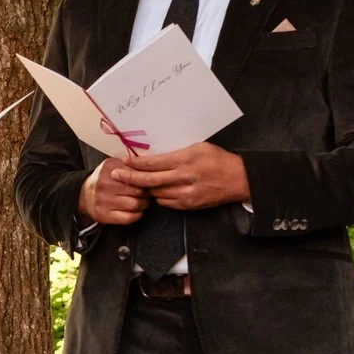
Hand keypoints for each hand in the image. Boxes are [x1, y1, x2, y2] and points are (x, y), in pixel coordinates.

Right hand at [78, 157, 150, 225]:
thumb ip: (130, 165)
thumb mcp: (114, 166)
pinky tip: (136, 211)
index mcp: (110, 168)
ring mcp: (104, 200)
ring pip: (135, 204)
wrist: (84, 195)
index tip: (150, 183)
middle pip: (138, 190)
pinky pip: (128, 218)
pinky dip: (136, 215)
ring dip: (143, 205)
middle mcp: (105, 183)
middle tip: (148, 194)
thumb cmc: (105, 179)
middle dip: (147, 193)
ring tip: (143, 202)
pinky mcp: (103, 215)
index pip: (137, 174)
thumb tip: (151, 169)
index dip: (147, 180)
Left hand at [129, 143, 249, 209]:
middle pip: (149, 181)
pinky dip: (159, 196)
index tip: (124, 162)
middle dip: (130, 178)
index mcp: (185, 160)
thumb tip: (153, 156)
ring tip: (140, 182)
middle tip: (116, 175)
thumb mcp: (197, 148)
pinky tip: (159, 189)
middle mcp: (184, 178)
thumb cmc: (218, 160)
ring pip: (155, 193)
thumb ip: (175, 153)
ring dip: (146, 188)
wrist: (237, 179)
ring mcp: (186, 194)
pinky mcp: (189, 205)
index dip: (135, 164)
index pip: (153, 164)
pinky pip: (166, 202)